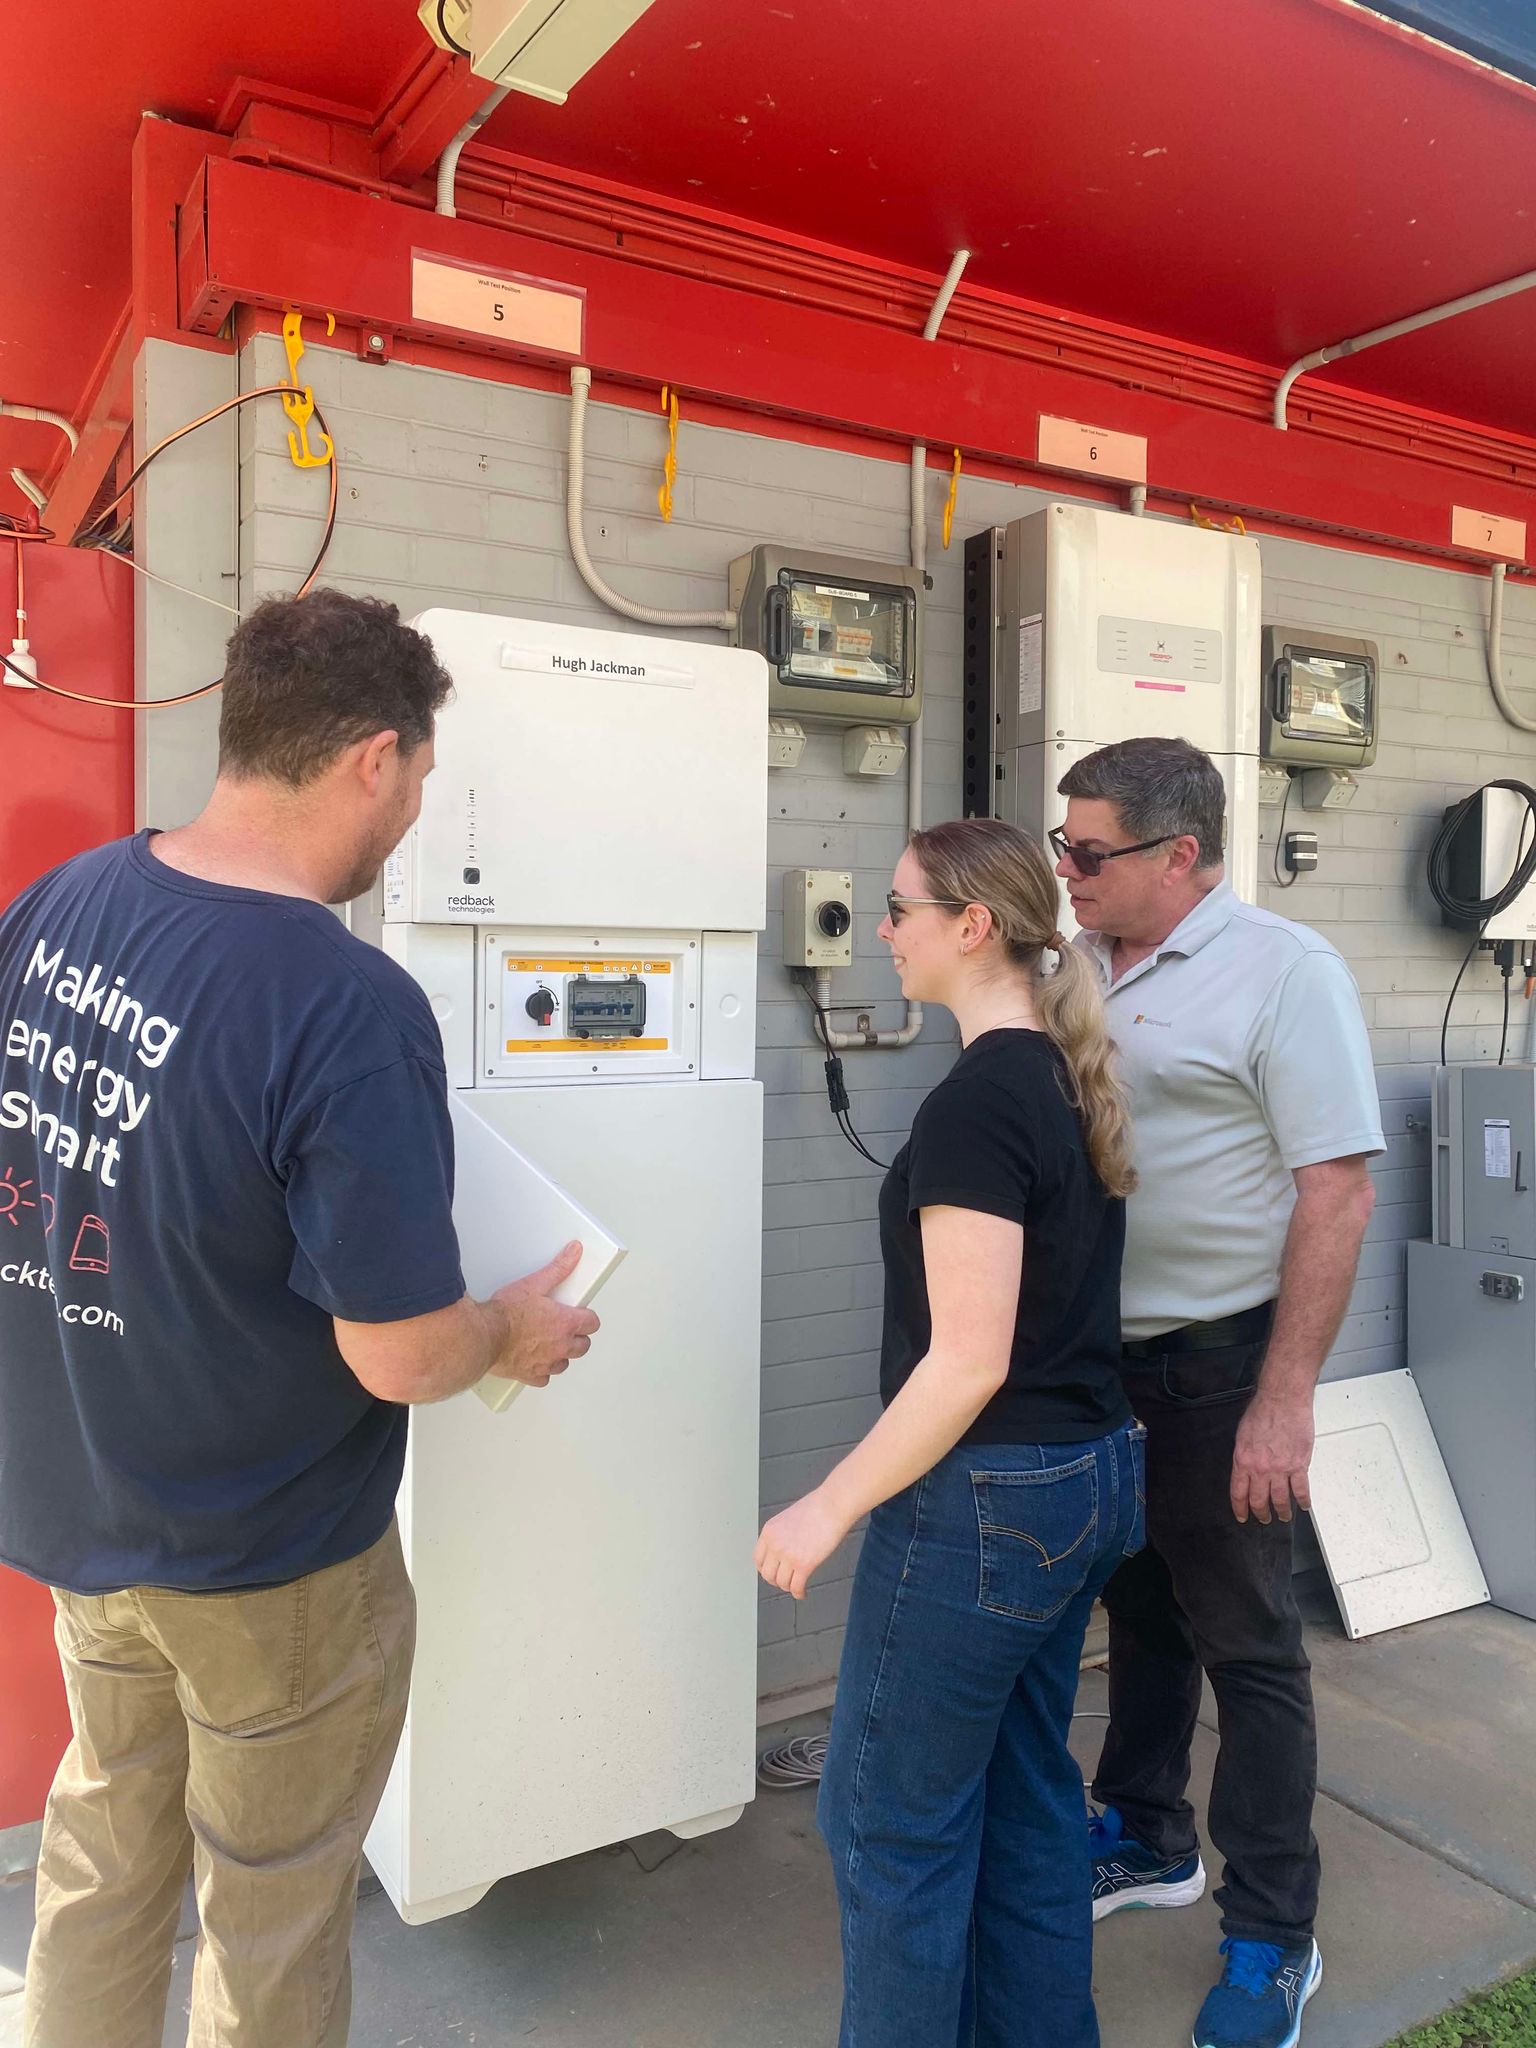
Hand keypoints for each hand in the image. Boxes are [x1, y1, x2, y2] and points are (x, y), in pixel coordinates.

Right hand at [489, 1242, 599, 1388]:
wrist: (483, 1335)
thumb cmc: (506, 1313)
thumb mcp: (534, 1283)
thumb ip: (558, 1268)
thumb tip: (574, 1253)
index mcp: (565, 1323)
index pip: (592, 1323)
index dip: (586, 1317)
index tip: (578, 1313)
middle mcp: (560, 1346)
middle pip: (583, 1346)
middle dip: (577, 1337)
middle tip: (564, 1327)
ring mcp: (546, 1363)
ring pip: (565, 1363)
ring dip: (562, 1354)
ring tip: (550, 1343)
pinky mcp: (529, 1374)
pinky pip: (544, 1378)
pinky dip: (542, 1370)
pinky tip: (535, 1361)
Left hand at [755, 1491, 850, 1599]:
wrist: (832, 1505)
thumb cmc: (817, 1507)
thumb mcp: (788, 1517)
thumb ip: (782, 1534)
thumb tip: (785, 1548)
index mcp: (769, 1531)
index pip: (758, 1559)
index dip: (765, 1569)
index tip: (772, 1572)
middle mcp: (775, 1545)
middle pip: (767, 1574)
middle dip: (776, 1580)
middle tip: (785, 1581)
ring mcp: (788, 1556)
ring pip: (781, 1583)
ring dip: (789, 1587)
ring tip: (796, 1586)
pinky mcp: (804, 1565)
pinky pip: (796, 1587)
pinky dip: (799, 1593)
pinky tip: (803, 1592)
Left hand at [1230, 1394, 1313, 1524]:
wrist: (1283, 1400)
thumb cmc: (1262, 1411)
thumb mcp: (1242, 1435)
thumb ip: (1244, 1455)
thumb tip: (1245, 1468)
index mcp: (1243, 1460)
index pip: (1238, 1493)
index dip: (1240, 1508)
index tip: (1243, 1516)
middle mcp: (1260, 1469)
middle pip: (1259, 1500)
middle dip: (1261, 1513)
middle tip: (1264, 1519)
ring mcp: (1281, 1469)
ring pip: (1280, 1499)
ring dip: (1282, 1512)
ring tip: (1283, 1517)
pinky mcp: (1299, 1465)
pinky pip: (1301, 1489)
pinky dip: (1303, 1501)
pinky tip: (1303, 1506)